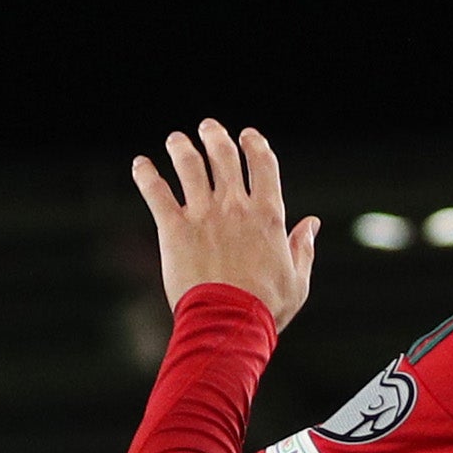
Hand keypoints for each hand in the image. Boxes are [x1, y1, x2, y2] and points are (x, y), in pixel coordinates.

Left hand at [130, 122, 318, 329]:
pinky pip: (156, 192)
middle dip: (215, 136)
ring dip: (182, 147)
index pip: (263, 164)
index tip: (248, 137)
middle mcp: (235, 206)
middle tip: (208, 128)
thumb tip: (312, 224)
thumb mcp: (297, 280)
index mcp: (268, 215)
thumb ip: (302, 248)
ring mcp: (203, 214)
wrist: (229, 324)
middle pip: (224, 155)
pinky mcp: (174, 229)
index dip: (255, 145)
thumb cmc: (266, 308)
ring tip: (176, 140)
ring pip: (190, 165)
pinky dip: (146, 175)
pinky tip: (140, 165)